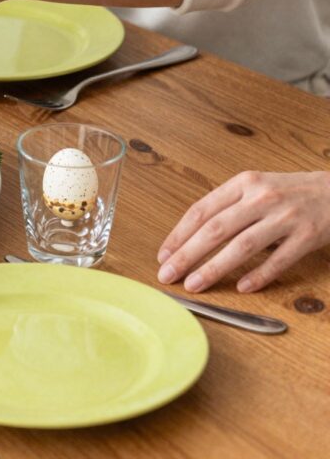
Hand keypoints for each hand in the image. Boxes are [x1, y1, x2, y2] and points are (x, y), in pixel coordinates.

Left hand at [157, 171, 329, 292]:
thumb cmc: (291, 192)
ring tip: (194, 285)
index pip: (201, 210)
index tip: (163, 255)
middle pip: (216, 229)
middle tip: (168, 275)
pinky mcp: (309, 235)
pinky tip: (241, 288)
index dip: (179, 235)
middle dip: (187, 255)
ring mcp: (286, 216)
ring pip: (243, 246)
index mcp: (243, 183)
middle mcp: (261, 197)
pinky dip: (259, 275)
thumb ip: (227, 207)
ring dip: (214, 268)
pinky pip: (279, 259)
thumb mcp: (256, 188)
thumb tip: (190, 238)